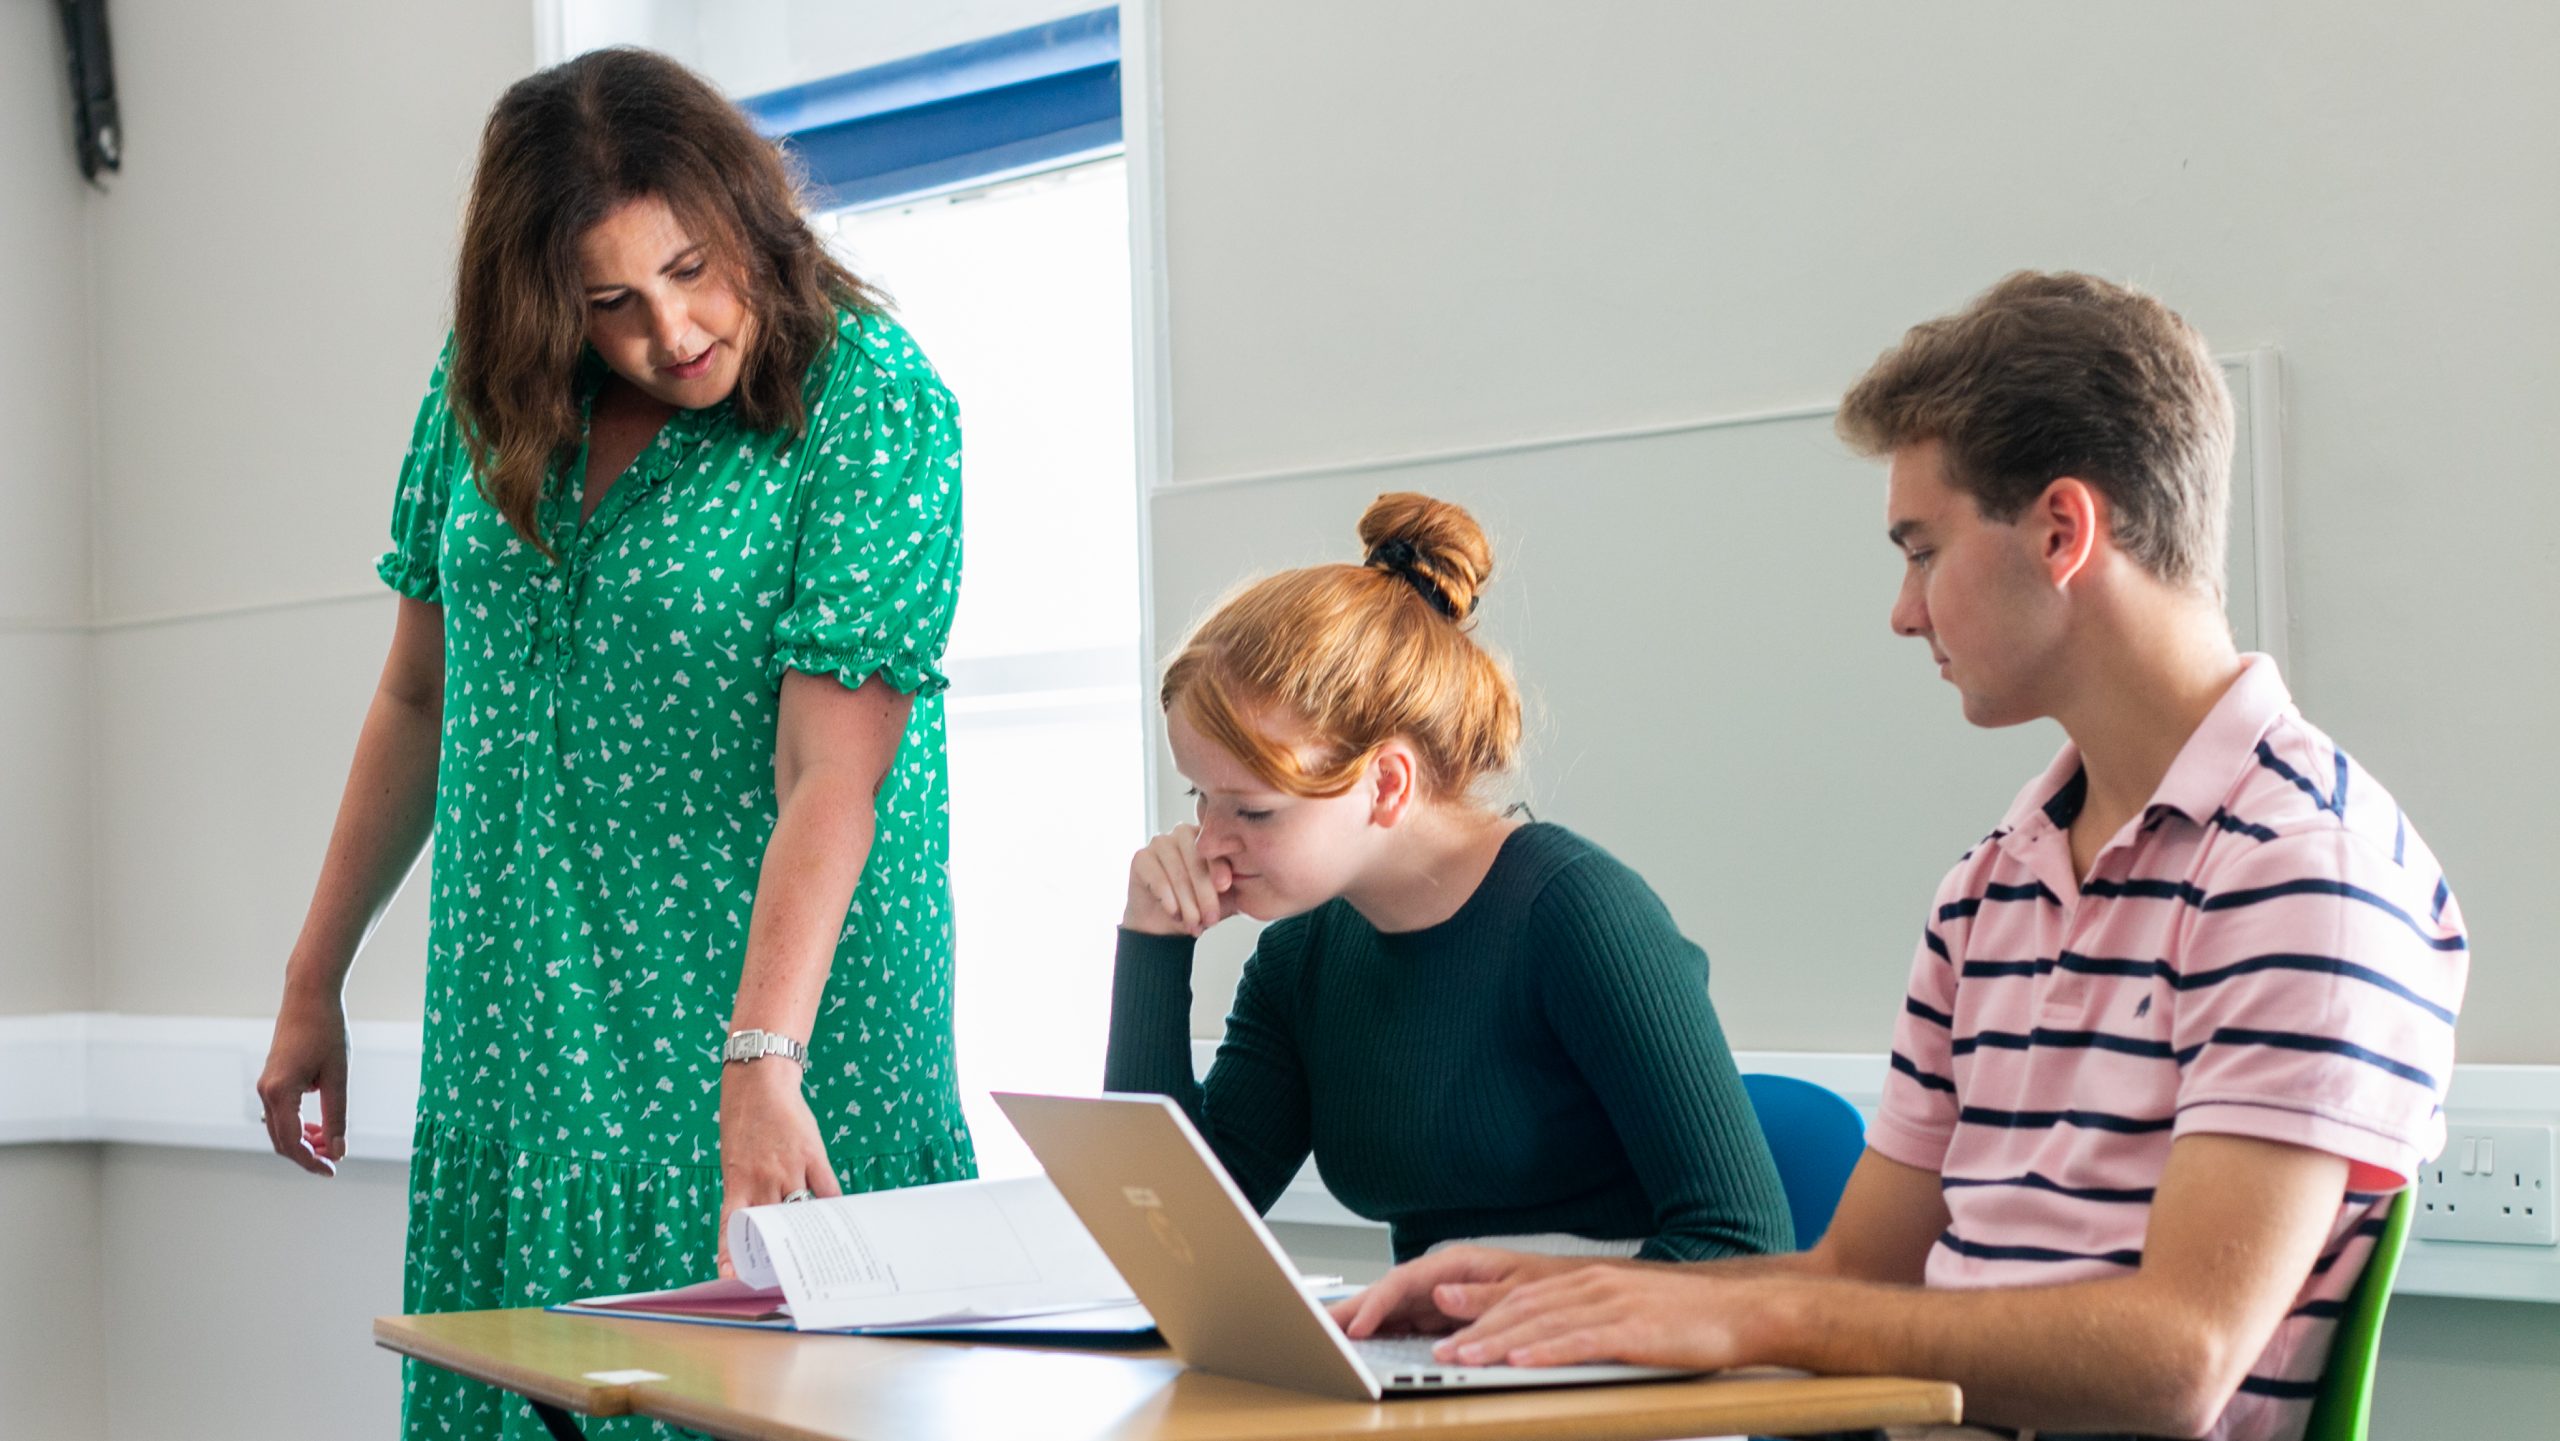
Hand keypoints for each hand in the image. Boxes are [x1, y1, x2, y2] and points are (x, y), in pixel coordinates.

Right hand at [256, 992, 349, 1175]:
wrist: (309, 996)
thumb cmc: (327, 1031)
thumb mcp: (338, 1077)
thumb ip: (337, 1116)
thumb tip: (338, 1152)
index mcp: (280, 1092)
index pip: (292, 1142)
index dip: (311, 1161)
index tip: (333, 1170)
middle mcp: (266, 1092)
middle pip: (281, 1141)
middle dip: (307, 1155)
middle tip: (334, 1160)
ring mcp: (265, 1086)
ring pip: (280, 1129)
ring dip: (303, 1141)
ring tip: (330, 1143)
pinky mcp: (271, 1080)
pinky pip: (280, 1114)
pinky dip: (298, 1125)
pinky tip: (319, 1126)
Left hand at [716, 1058, 840, 1276]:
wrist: (760, 1082)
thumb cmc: (743, 1122)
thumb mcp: (733, 1160)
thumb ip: (744, 1189)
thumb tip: (758, 1221)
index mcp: (736, 1181)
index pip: (732, 1225)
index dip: (730, 1252)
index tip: (730, 1275)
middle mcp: (762, 1179)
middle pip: (771, 1225)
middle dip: (776, 1248)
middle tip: (783, 1267)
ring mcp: (789, 1168)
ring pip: (801, 1211)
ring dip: (808, 1231)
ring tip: (817, 1249)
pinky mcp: (812, 1155)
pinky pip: (827, 1190)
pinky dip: (832, 1207)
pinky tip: (839, 1219)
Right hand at [1121, 824, 1240, 937]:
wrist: (1166, 925)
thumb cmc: (1199, 906)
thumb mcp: (1224, 897)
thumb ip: (1236, 883)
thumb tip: (1253, 875)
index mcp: (1207, 836)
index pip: (1214, 846)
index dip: (1219, 867)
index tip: (1225, 887)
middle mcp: (1182, 833)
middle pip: (1195, 859)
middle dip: (1204, 893)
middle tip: (1211, 919)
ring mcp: (1159, 842)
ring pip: (1177, 871)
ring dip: (1187, 902)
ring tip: (1194, 924)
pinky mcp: (1140, 857)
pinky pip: (1156, 876)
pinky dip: (1167, 897)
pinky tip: (1174, 913)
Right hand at [1329, 1245, 1583, 1337]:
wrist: (1574, 1295)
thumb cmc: (1551, 1285)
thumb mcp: (1520, 1288)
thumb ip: (1480, 1295)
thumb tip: (1439, 1294)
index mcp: (1458, 1263)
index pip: (1404, 1281)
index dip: (1376, 1304)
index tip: (1356, 1327)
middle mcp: (1444, 1278)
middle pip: (1387, 1293)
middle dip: (1350, 1309)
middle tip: (1315, 1328)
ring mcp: (1440, 1297)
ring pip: (1391, 1309)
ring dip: (1359, 1322)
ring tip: (1324, 1338)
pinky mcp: (1443, 1316)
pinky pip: (1404, 1324)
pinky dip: (1380, 1334)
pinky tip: (1361, 1346)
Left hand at [1424, 1261, 1759, 1371]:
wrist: (1743, 1311)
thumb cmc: (1686, 1316)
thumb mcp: (1626, 1306)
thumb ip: (1583, 1315)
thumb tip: (1544, 1336)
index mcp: (1588, 1279)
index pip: (1522, 1295)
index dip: (1480, 1311)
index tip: (1446, 1328)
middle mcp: (1593, 1285)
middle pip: (1522, 1308)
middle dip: (1477, 1330)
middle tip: (1442, 1352)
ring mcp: (1612, 1305)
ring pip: (1542, 1323)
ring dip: (1498, 1342)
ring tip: (1465, 1358)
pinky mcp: (1633, 1330)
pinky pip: (1580, 1342)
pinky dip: (1545, 1352)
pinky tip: (1521, 1361)